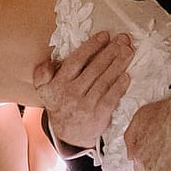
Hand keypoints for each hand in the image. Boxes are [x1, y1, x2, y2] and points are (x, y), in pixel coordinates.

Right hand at [30, 31, 134, 152]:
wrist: (68, 134)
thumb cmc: (60, 103)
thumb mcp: (43, 89)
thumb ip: (41, 74)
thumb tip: (48, 62)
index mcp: (57, 84)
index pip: (76, 61)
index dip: (92, 46)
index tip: (105, 35)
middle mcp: (71, 94)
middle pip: (94, 69)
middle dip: (110, 52)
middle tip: (123, 40)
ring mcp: (85, 106)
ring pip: (104, 81)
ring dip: (119, 64)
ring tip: (128, 51)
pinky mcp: (98, 116)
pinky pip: (111, 98)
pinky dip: (119, 86)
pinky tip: (127, 75)